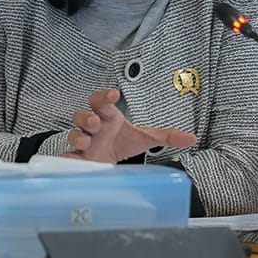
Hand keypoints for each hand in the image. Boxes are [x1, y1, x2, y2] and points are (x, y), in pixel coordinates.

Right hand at [64, 88, 196, 162]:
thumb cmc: (121, 142)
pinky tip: (71, 160)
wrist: (106, 162)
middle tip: (95, 122)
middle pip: (82, 114)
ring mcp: (82, 143)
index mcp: (108, 117)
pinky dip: (67, 157)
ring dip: (77, 135)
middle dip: (87, 116)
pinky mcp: (75, 159)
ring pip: (73, 133)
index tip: (113, 95)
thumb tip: (192, 138)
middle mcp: (92, 128)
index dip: (105, 96)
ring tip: (85, 141)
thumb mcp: (144, 138)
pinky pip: (66, 156)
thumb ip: (167, 136)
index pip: (102, 101)